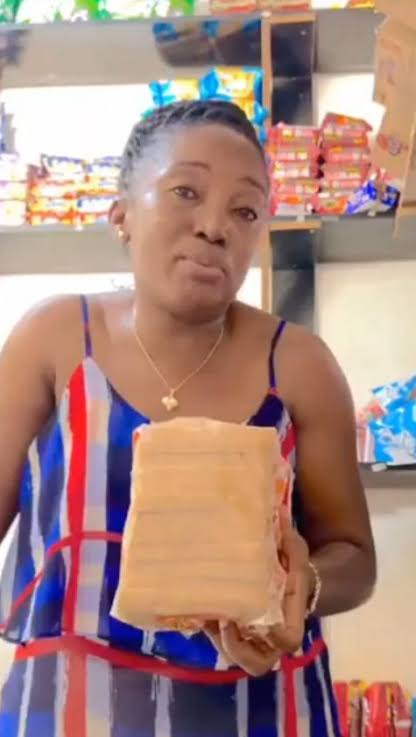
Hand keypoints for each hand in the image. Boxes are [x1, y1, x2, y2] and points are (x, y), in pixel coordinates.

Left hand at [205, 513, 311, 676]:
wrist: (296, 584)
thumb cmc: (296, 568)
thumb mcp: (296, 550)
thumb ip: (287, 538)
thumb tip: (278, 510)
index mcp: (291, 618)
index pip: (287, 639)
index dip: (271, 635)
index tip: (249, 614)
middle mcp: (272, 637)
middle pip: (256, 663)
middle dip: (235, 648)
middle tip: (221, 621)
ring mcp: (254, 640)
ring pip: (234, 655)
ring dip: (217, 639)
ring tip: (204, 612)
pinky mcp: (238, 633)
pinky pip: (221, 642)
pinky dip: (209, 628)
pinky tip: (198, 608)